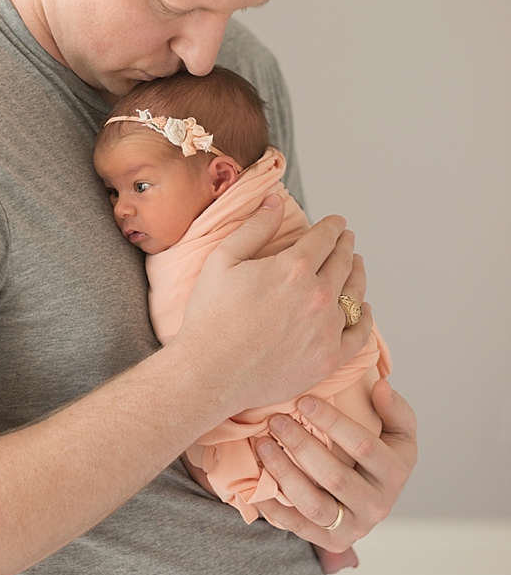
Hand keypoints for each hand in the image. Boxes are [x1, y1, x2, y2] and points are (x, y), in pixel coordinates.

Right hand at [175, 197, 373, 415]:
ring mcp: (327, 329)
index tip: (337, 222)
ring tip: (356, 266)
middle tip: (347, 239)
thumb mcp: (223, 261)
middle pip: (343, 262)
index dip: (333, 226)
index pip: (324, 238)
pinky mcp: (329, 358)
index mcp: (293, 268)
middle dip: (346, 245)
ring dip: (358, 274)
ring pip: (355, 294)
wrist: (209, 373)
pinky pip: (360, 333)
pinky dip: (365, 317)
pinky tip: (364, 309)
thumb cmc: (210, 317)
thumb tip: (275, 201)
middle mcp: (317, 296)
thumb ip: (254, 228)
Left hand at [253, 380, 417, 550]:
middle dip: (301, 445)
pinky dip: (273, 506)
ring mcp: (353, 527)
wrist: (372, 497)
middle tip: (276, 421)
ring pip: (313, 505)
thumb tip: (381, 387)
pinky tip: (254, 484)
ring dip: (284, 473)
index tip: (303, 401)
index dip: (332, 422)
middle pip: (335, 477)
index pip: (363, 446)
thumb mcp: (398, 430)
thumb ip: (393, 408)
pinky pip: (297, 526)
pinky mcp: (330, 541)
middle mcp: (378, 506)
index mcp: (396, 473)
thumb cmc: (380, 452)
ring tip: (262, 445)